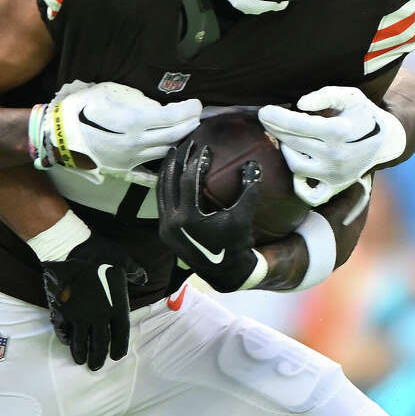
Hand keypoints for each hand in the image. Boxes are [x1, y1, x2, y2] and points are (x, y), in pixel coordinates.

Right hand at [33, 81, 201, 183]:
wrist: (55, 137)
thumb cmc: (78, 110)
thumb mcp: (106, 93)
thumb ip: (133, 99)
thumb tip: (153, 107)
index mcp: (133, 123)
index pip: (171, 117)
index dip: (188, 110)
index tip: (197, 104)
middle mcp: (137, 144)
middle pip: (173, 136)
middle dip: (189, 125)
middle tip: (196, 117)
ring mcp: (131, 161)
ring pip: (165, 153)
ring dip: (179, 143)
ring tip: (186, 133)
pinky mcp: (123, 172)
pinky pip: (148, 176)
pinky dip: (162, 170)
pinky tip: (172, 165)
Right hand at [40, 232, 146, 370]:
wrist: (69, 248)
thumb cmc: (99, 253)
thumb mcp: (124, 260)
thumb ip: (135, 272)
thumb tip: (144, 278)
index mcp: (116, 306)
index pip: (120, 334)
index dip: (119, 347)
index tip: (116, 356)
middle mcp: (98, 316)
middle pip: (99, 343)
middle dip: (97, 357)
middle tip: (95, 367)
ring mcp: (78, 315)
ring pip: (79, 341)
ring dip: (80, 353)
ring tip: (80, 361)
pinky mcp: (61, 310)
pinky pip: (62, 329)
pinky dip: (64, 338)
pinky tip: (66, 341)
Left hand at [156, 140, 266, 292]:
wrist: (225, 272)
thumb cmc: (236, 243)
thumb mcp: (244, 216)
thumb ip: (249, 190)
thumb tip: (254, 164)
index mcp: (188, 219)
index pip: (188, 181)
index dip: (195, 161)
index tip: (204, 147)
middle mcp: (171, 222)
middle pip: (169, 182)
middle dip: (177, 160)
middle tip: (186, 143)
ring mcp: (164, 227)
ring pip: (161, 191)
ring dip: (168, 171)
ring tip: (175, 153)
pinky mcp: (163, 230)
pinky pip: (161, 201)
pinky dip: (166, 185)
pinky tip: (172, 173)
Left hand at [258, 86, 405, 205]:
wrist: (387, 142)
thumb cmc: (363, 116)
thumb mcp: (350, 97)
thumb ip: (326, 95)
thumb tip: (300, 104)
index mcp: (339, 132)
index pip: (297, 125)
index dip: (276, 117)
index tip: (264, 111)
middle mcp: (336, 156)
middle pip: (293, 143)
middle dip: (276, 129)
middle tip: (268, 119)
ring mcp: (334, 175)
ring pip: (295, 165)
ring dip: (286, 149)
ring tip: (287, 137)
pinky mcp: (334, 188)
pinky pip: (309, 195)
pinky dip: (299, 184)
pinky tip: (297, 167)